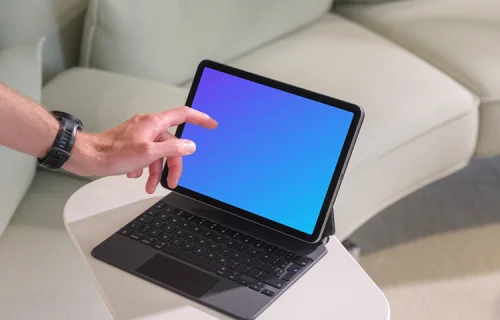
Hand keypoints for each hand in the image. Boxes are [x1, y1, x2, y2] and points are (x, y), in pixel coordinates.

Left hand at [65, 106, 217, 192]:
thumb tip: (189, 146)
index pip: (183, 115)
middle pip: (171, 144)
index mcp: (154, 124)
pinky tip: (136, 176)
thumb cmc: (112, 153)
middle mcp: (148, 127)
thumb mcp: (148, 153)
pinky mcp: (131, 144)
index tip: (211, 124)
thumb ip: (172, 148)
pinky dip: (144, 168)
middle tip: (172, 181)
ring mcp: (139, 135)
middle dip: (173, 164)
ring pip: (157, 153)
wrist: (87, 157)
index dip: (200, 119)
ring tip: (151, 185)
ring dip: (156, 171)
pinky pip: (145, 156)